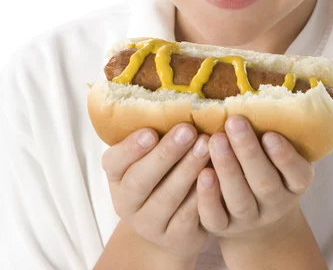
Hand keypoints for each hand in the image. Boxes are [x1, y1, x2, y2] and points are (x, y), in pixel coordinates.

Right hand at [101, 123, 210, 262]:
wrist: (171, 222)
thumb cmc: (162, 174)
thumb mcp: (150, 155)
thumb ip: (156, 133)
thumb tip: (174, 97)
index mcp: (116, 176)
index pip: (114, 162)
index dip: (131, 148)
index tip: (150, 131)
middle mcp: (126, 203)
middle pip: (141, 180)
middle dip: (166, 153)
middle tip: (188, 130)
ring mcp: (149, 225)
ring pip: (167, 198)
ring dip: (188, 169)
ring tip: (206, 145)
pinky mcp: (175, 240)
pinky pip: (188, 218)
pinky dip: (202, 195)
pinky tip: (214, 174)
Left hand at [196, 115, 314, 240]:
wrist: (256, 215)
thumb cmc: (266, 165)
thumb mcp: (277, 150)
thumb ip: (270, 129)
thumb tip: (251, 90)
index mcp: (295, 183)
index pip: (297, 173)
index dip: (284, 156)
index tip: (270, 134)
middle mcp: (275, 204)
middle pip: (265, 183)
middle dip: (248, 152)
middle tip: (234, 122)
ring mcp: (249, 219)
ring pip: (239, 199)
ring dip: (227, 168)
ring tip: (214, 140)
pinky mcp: (223, 228)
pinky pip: (215, 217)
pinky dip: (208, 197)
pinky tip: (201, 173)